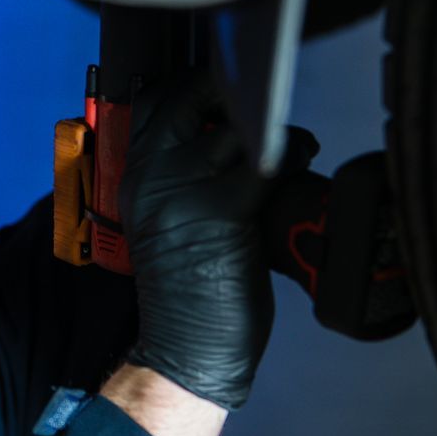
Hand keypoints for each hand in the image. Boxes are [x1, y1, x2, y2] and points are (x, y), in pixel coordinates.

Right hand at [118, 73, 313, 408]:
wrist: (186, 350)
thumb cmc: (190, 291)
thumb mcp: (173, 220)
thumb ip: (189, 175)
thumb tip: (236, 133)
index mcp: (135, 176)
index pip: (156, 100)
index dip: (196, 85)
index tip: (231, 89)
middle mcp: (152, 175)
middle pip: (190, 96)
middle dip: (233, 90)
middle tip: (263, 107)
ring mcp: (184, 190)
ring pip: (236, 125)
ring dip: (273, 127)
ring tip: (292, 147)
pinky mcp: (222, 211)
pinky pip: (266, 161)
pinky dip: (292, 152)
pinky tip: (302, 158)